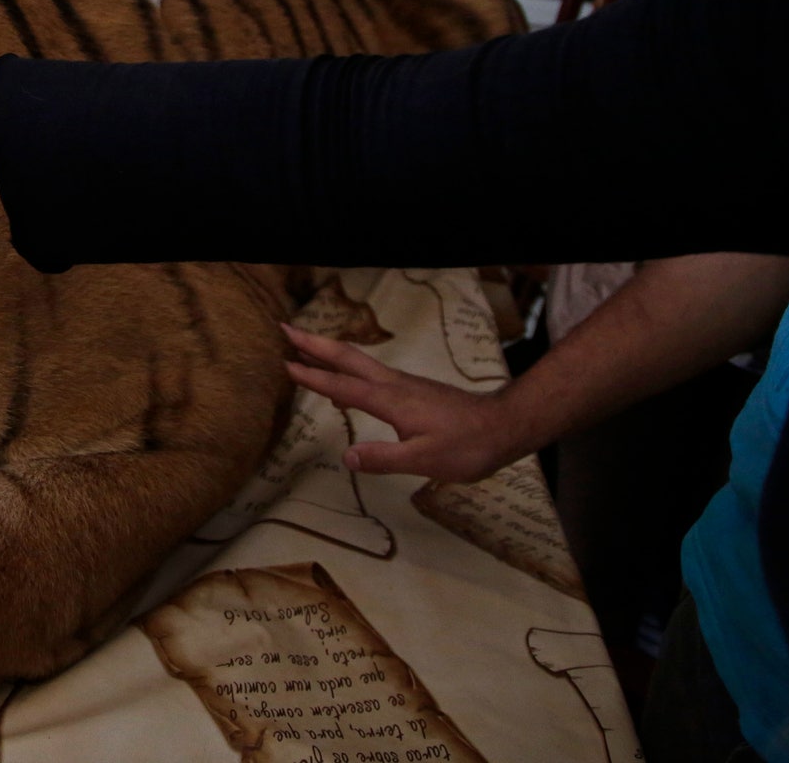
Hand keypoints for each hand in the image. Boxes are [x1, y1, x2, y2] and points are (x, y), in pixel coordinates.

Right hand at [281, 322, 534, 482]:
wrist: (504, 426)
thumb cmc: (467, 446)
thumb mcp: (425, 459)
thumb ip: (384, 457)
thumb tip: (346, 457)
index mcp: (390, 400)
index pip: (342, 386)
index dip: (312, 376)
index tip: (284, 363)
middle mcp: (393, 385)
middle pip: (347, 358)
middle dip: (315, 343)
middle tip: (286, 329)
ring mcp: (404, 385)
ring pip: (359, 362)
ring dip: (329, 353)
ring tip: (305, 349)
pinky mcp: (412, 391)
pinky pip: (370, 374)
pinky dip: (348, 370)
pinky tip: (343, 388)